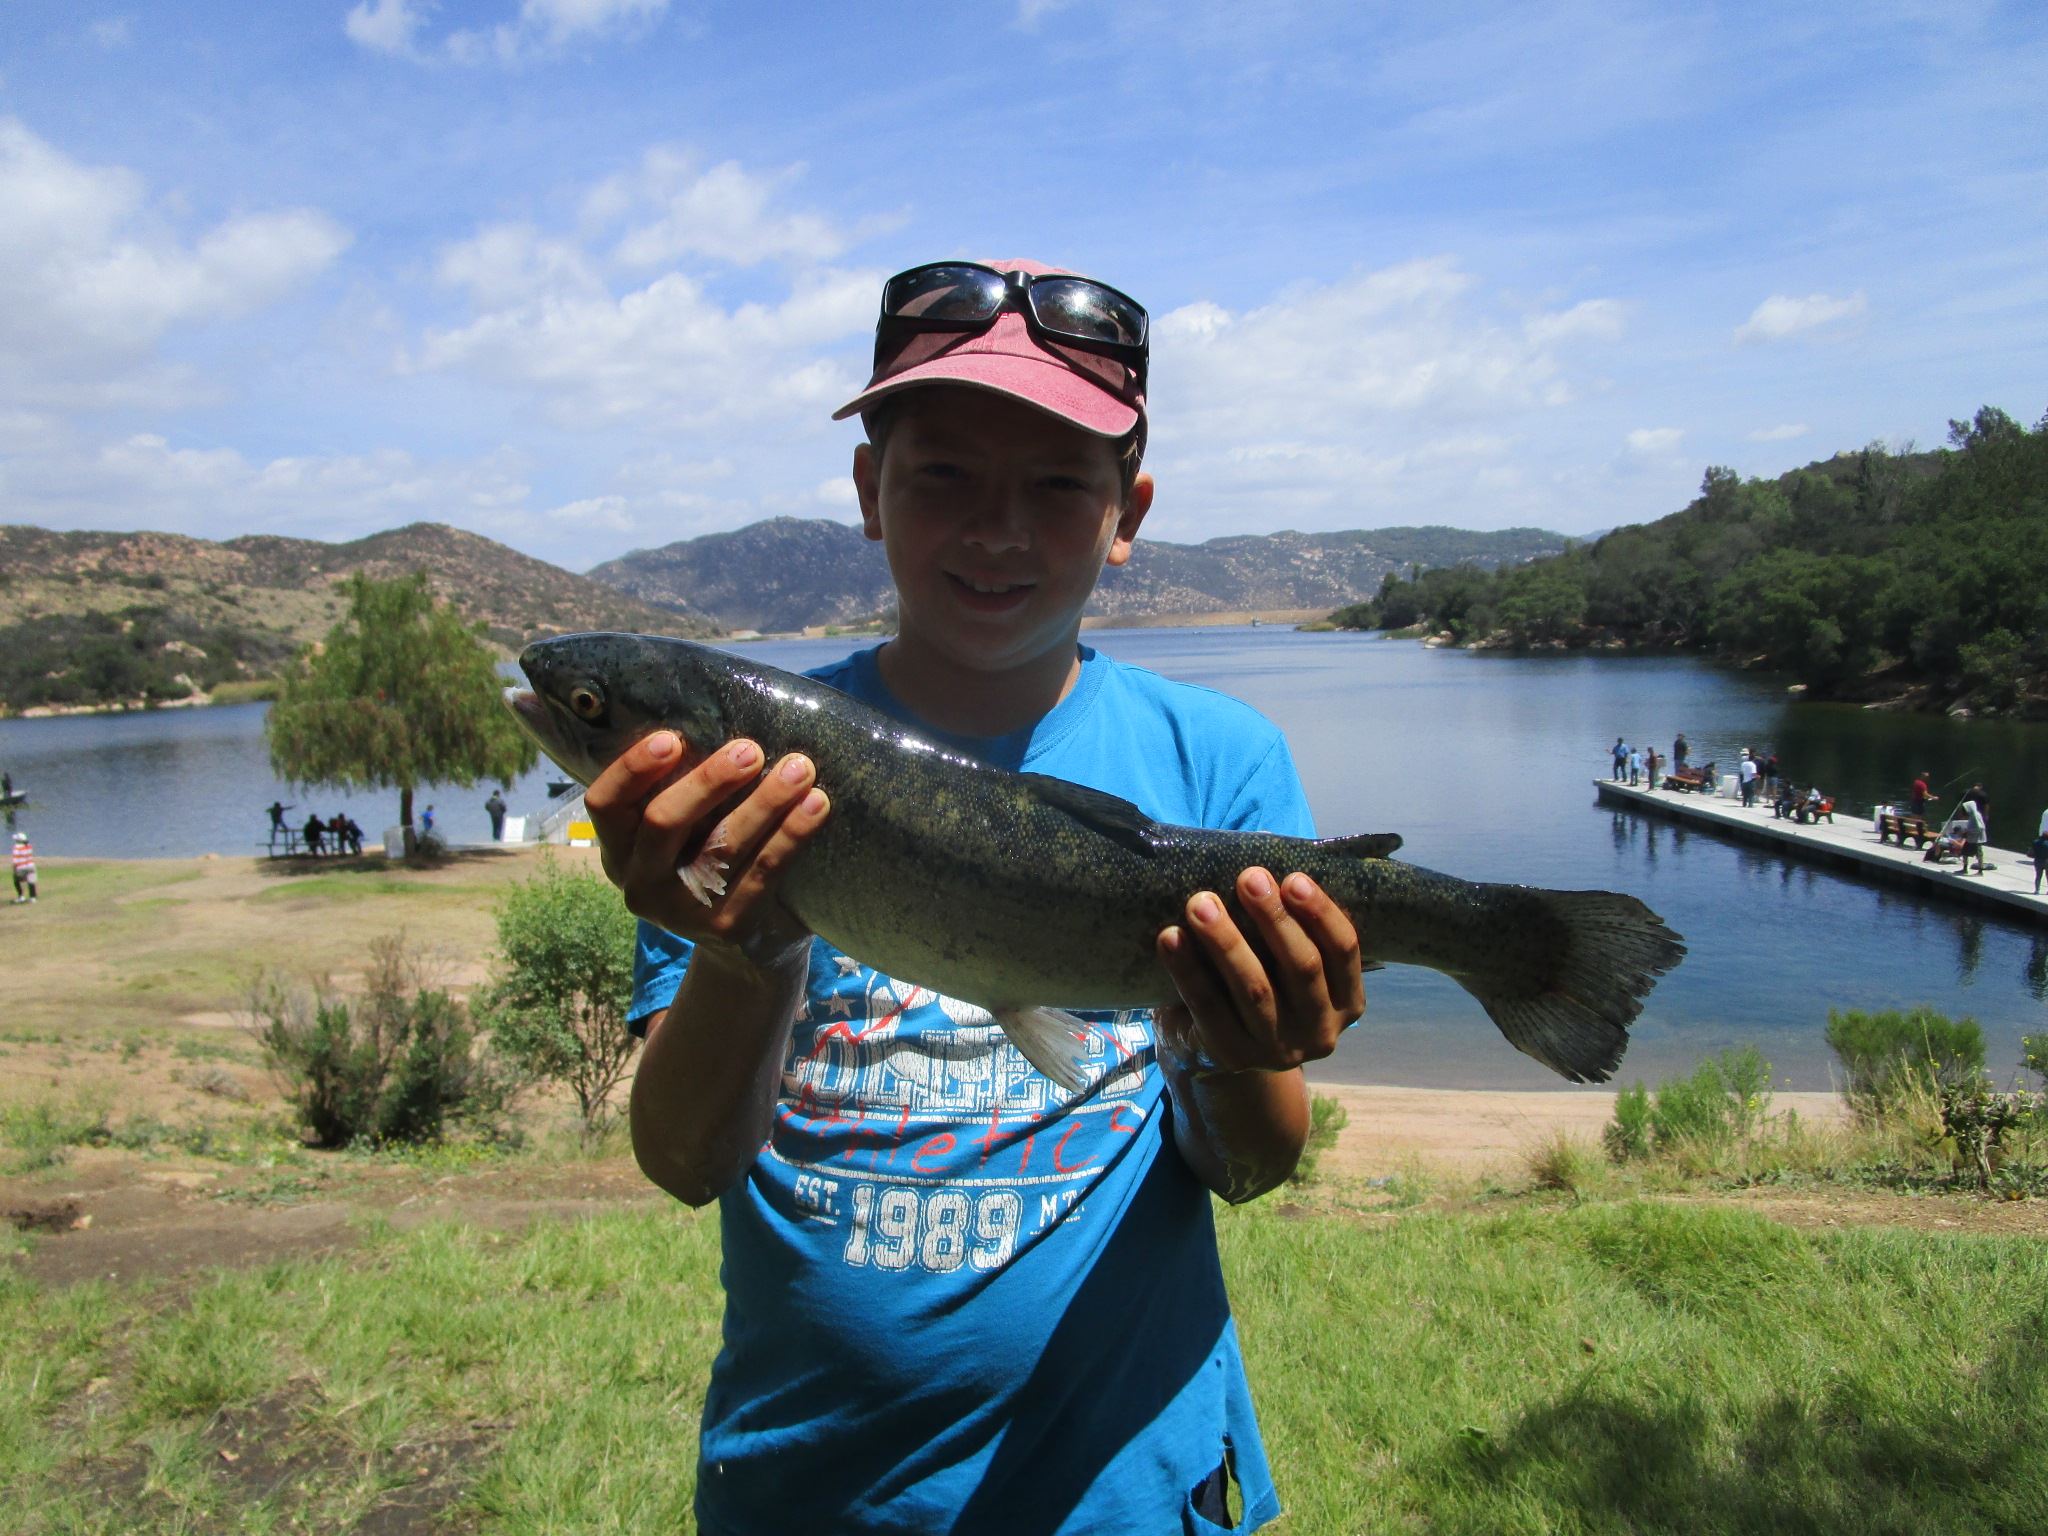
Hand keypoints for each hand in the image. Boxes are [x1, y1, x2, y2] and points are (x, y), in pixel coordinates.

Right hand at [583, 729, 830, 966]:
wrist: (747, 946)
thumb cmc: (715, 861)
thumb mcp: (686, 832)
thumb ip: (687, 791)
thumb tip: (720, 715)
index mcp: (619, 850)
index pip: (604, 803)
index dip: (632, 769)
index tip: (671, 738)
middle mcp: (639, 883)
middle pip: (663, 822)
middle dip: (709, 781)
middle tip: (751, 750)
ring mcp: (680, 912)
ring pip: (721, 846)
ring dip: (765, 801)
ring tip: (800, 768)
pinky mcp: (726, 927)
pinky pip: (763, 872)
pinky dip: (793, 834)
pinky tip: (817, 805)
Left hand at [1154, 867, 1362, 1074]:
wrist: (1219, 1048)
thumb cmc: (1260, 981)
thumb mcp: (1285, 962)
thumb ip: (1287, 925)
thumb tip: (1262, 859)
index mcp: (1346, 1000)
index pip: (1344, 952)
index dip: (1321, 913)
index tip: (1293, 878)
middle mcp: (1320, 1031)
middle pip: (1303, 968)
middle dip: (1275, 918)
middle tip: (1248, 877)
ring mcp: (1278, 1050)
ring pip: (1255, 989)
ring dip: (1226, 940)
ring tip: (1200, 902)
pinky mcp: (1233, 1056)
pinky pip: (1208, 1008)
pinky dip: (1188, 969)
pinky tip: (1171, 937)